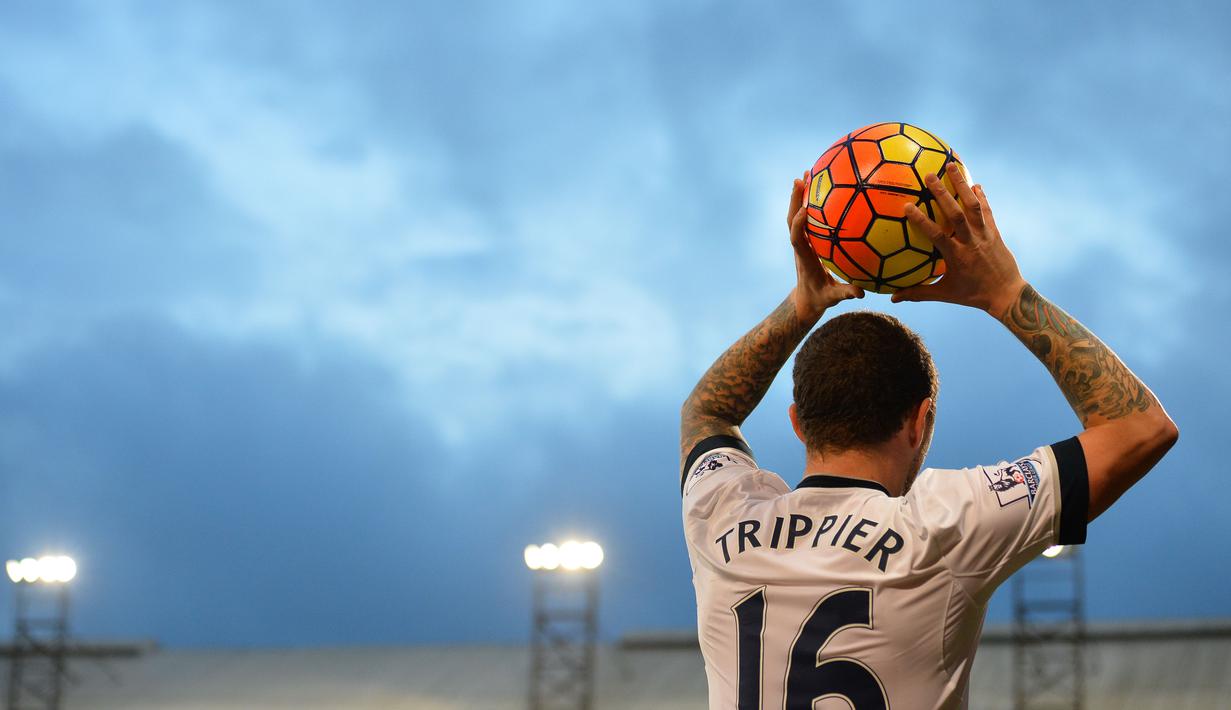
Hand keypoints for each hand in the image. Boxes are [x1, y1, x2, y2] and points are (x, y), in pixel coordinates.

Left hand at [788, 172, 863, 320]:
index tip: (803, 210)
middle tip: (800, 179)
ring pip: (797, 215)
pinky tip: (823, 188)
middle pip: (792, 220)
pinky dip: (811, 202)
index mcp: (804, 258)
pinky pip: (807, 217)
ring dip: (800, 195)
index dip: (798, 225)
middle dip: (795, 200)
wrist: (807, 300)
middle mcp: (800, 246)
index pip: (797, 238)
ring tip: (807, 174)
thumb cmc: (820, 298)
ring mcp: (802, 241)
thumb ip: (845, 293)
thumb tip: (861, 293)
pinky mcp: (807, 239)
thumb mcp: (833, 298)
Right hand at [890, 163, 1026, 314]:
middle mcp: (971, 242)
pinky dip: (981, 197)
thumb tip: (892, 297)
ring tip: (952, 166)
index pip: (937, 235)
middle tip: (929, 175)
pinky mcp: (995, 232)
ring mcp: (985, 235)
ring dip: (962, 185)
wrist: (1007, 294)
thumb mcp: (944, 295)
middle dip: (942, 193)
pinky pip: (987, 211)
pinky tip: (974, 184)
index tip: (907, 206)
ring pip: (973, 206)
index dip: (922, 220)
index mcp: (956, 257)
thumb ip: (918, 294)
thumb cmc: (973, 295)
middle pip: (956, 214)